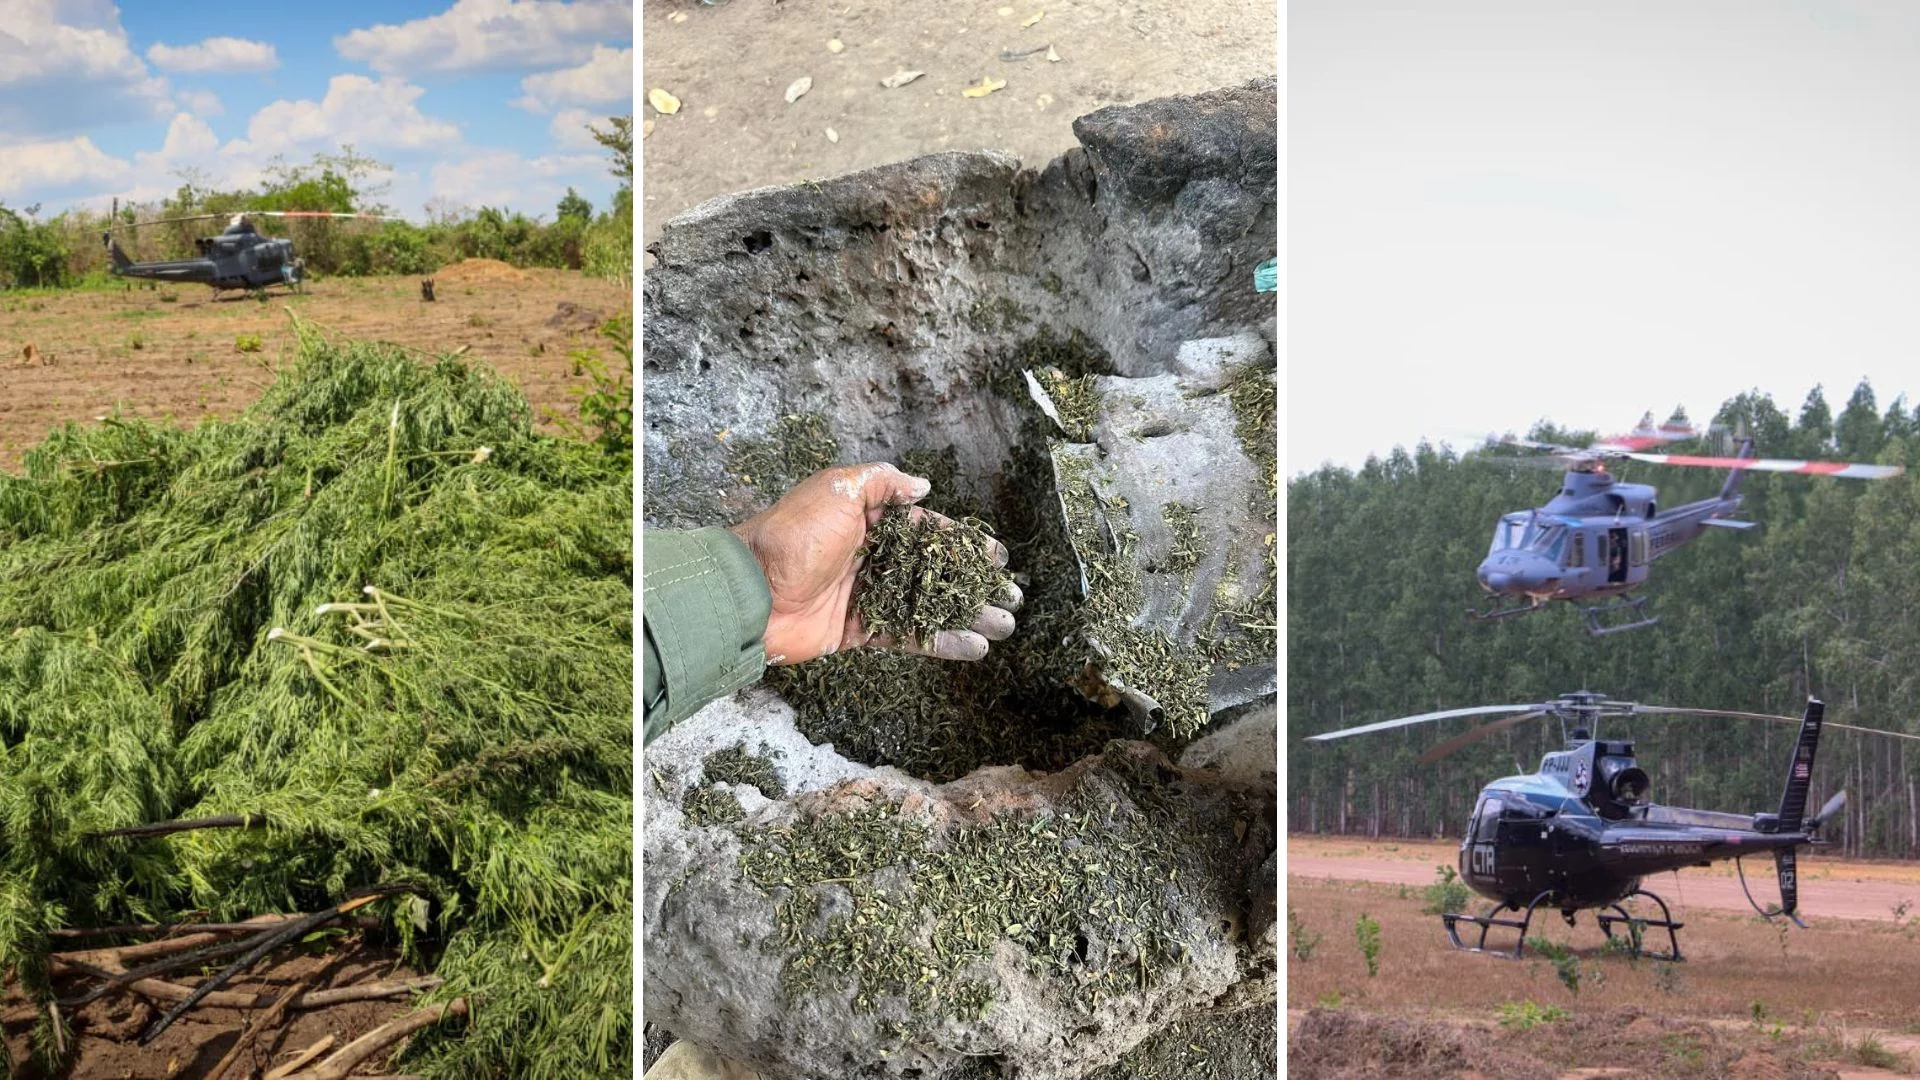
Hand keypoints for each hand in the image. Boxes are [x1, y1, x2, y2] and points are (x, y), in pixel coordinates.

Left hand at [729, 462, 1021, 664]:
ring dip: (969, 615)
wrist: (752, 592)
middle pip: (936, 571)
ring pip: (930, 606)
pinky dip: (943, 641)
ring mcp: (869, 596)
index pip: (928, 530)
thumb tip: (924, 487)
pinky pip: (910, 635)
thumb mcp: (837, 489)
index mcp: (869, 521)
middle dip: (975, 584)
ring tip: (1006, 624)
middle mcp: (873, 557)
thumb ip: (882, 483)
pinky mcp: (862, 630)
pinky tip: (975, 647)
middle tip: (1013, 596)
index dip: (964, 543)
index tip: (998, 557)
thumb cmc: (793, 535)